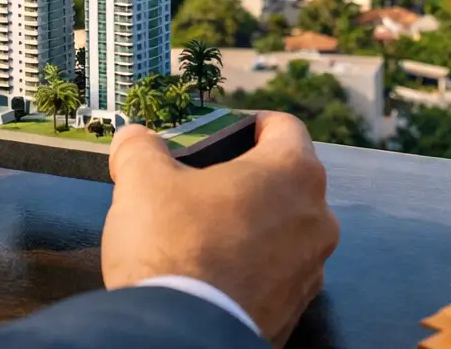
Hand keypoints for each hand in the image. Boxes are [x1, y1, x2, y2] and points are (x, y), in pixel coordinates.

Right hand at [102, 113, 338, 345]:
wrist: (179, 336)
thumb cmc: (172, 249)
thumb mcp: (143, 182)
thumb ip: (141, 149)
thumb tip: (133, 138)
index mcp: (293, 172)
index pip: (285, 127)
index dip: (255, 123)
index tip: (232, 131)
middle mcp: (317, 217)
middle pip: (288, 180)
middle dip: (249, 179)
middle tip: (208, 185)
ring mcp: (312, 267)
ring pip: (287, 229)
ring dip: (255, 225)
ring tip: (208, 233)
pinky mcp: (296, 308)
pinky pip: (279, 274)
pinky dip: (254, 267)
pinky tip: (217, 273)